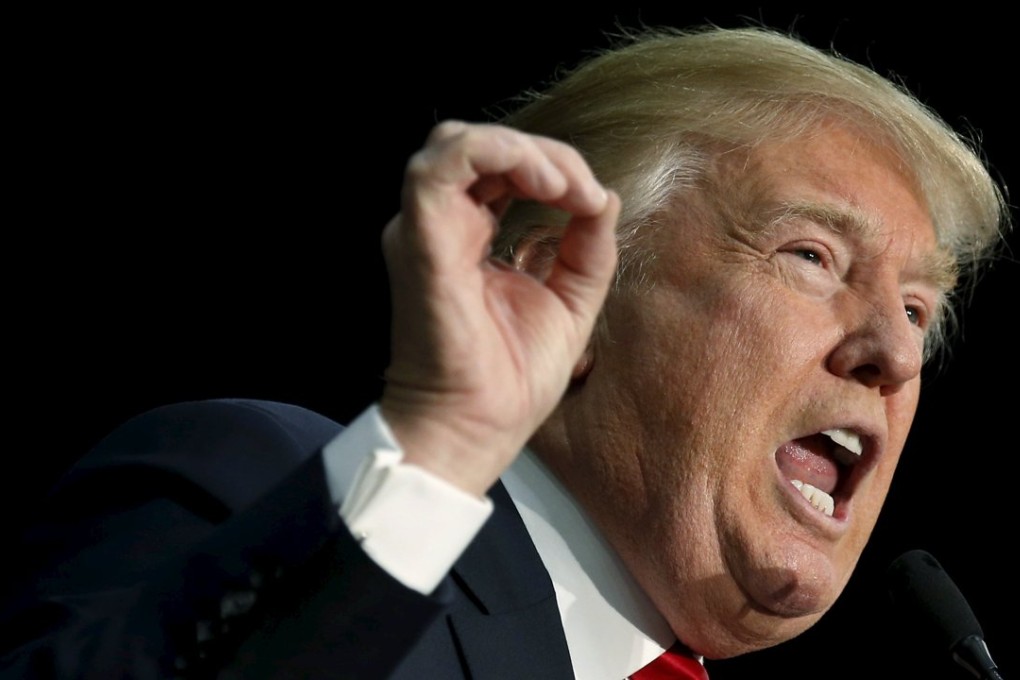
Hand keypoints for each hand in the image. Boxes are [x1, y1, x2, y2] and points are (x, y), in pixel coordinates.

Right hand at [379, 121, 619, 495]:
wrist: (478, 428)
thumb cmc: (510, 378)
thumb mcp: (569, 299)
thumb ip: (587, 247)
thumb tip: (604, 196)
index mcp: (468, 237)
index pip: (501, 168)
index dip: (552, 168)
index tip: (592, 202)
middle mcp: (440, 227)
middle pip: (481, 146)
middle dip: (541, 152)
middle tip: (579, 190)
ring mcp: (425, 231)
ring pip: (456, 141)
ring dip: (520, 148)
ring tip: (561, 184)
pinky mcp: (421, 242)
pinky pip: (441, 167)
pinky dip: (496, 154)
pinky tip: (543, 184)